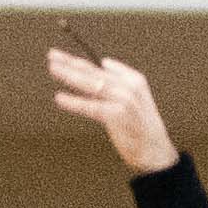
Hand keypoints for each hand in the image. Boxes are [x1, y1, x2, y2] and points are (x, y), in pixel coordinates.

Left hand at [46, 46, 176, 176]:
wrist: (156, 151)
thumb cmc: (140, 126)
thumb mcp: (135, 98)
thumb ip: (119, 80)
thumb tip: (103, 63)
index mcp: (134, 79)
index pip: (99, 67)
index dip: (77, 61)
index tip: (61, 57)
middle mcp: (130, 86)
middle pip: (94, 72)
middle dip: (70, 63)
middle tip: (52, 56)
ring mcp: (124, 100)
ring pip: (92, 84)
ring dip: (70, 76)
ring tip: (53, 69)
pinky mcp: (118, 116)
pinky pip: (91, 107)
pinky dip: (74, 102)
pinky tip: (60, 98)